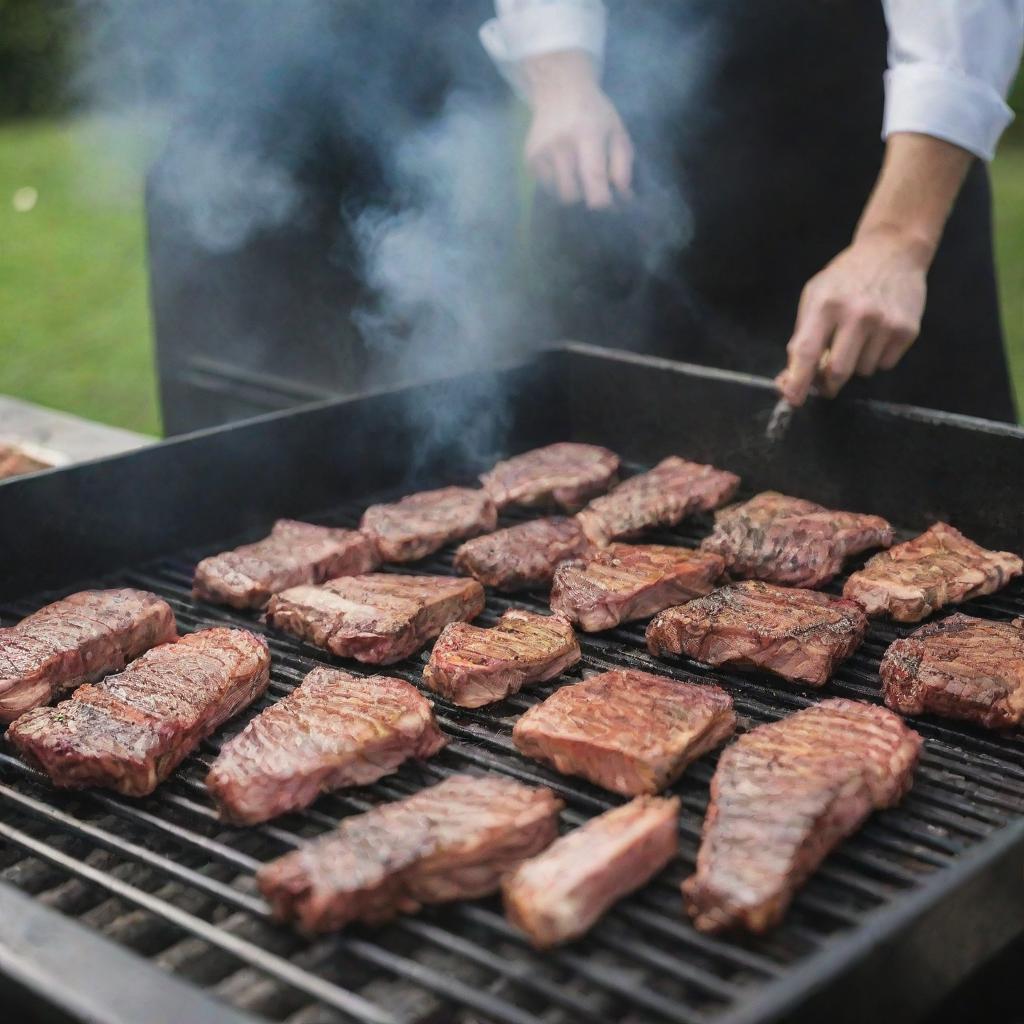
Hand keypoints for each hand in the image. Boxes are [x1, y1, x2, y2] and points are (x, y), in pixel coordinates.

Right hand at [521, 52, 633, 208]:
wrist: (559, 90)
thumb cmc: (595, 113)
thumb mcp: (617, 132)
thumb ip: (623, 165)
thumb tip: (623, 198)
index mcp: (587, 134)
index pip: (593, 178)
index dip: (602, 200)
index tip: (609, 204)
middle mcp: (560, 144)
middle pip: (571, 194)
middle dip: (585, 197)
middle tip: (593, 186)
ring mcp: (540, 152)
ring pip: (557, 194)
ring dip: (571, 192)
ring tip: (578, 175)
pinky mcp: (529, 159)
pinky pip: (545, 188)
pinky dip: (558, 185)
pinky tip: (564, 168)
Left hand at [777, 226, 928, 404]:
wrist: (893, 251)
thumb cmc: (846, 278)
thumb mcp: (815, 296)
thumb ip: (803, 336)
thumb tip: (792, 379)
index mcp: (826, 304)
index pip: (807, 351)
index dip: (798, 380)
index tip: (792, 399)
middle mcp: (857, 314)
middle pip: (838, 371)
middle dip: (828, 384)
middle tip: (825, 382)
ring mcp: (885, 322)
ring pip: (862, 371)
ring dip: (854, 365)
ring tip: (857, 337)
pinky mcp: (907, 330)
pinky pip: (884, 364)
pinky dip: (876, 357)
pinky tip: (876, 333)